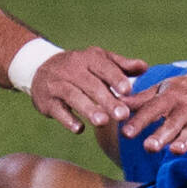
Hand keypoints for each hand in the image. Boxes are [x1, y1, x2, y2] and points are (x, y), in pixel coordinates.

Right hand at [30, 46, 146, 133]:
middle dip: (107, 100)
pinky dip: (67, 119)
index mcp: (88, 58)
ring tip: (103, 122)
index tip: (128, 91)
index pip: (103, 67)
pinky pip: (57, 110)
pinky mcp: (46, 100)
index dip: (115, 78)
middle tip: (123, 115)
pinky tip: (79, 129)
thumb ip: (122, 65)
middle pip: (90, 84)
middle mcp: (71, 69)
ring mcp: (57, 84)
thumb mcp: (100, 61)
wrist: (41, 68)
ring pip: (72, 96)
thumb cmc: (81, 67)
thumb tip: (145, 68)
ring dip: (88, 109)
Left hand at [121, 68, 186, 156]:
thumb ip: (141, 100)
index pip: (153, 108)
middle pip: (174, 121)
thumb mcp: (165, 89)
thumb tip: (115, 104)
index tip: (125, 133)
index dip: (140, 121)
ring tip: (174, 150)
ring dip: (185, 139)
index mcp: (172, 96)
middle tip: (148, 147)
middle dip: (162, 134)